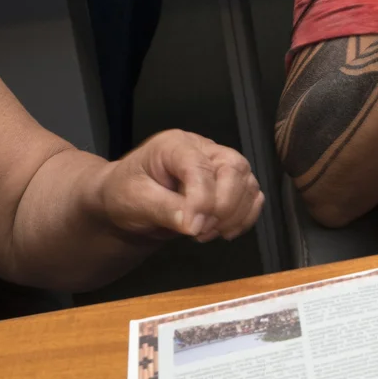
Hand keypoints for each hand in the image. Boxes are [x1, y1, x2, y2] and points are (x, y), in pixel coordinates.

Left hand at [96, 130, 262, 241]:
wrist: (126, 200)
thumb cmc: (125, 192)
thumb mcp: (134, 200)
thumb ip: (164, 210)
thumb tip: (193, 225)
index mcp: (175, 145)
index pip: (200, 166)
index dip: (201, 199)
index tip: (193, 228)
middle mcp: (202, 149)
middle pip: (234, 168)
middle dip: (224, 205)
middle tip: (200, 231)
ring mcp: (218, 165)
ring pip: (248, 182)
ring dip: (234, 215)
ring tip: (204, 233)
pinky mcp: (228, 184)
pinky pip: (252, 196)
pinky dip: (245, 217)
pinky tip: (223, 231)